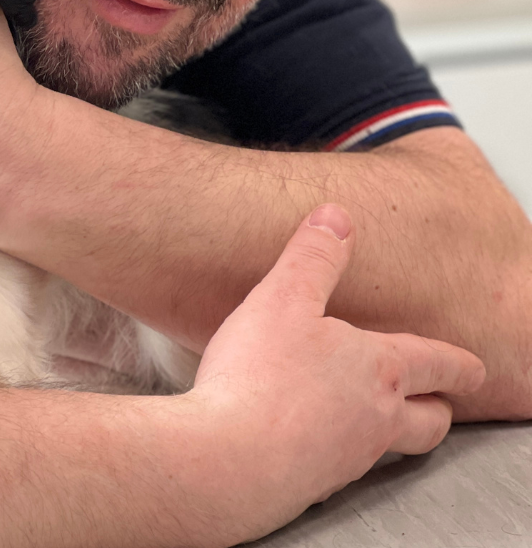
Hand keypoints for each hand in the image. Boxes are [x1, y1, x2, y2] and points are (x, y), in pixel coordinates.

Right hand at [184, 203, 485, 542]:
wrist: (229, 460)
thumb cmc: (260, 379)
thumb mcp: (282, 297)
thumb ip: (312, 257)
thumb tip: (335, 219)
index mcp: (378, 371)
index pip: (436, 364)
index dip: (458, 363)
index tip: (474, 369)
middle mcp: (373, 420)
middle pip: (429, 422)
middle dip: (438, 409)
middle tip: (440, 401)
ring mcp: (345, 458)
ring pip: (388, 447)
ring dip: (390, 430)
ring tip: (372, 415)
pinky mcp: (311, 483)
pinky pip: (339, 465)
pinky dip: (334, 448)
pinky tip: (306, 435)